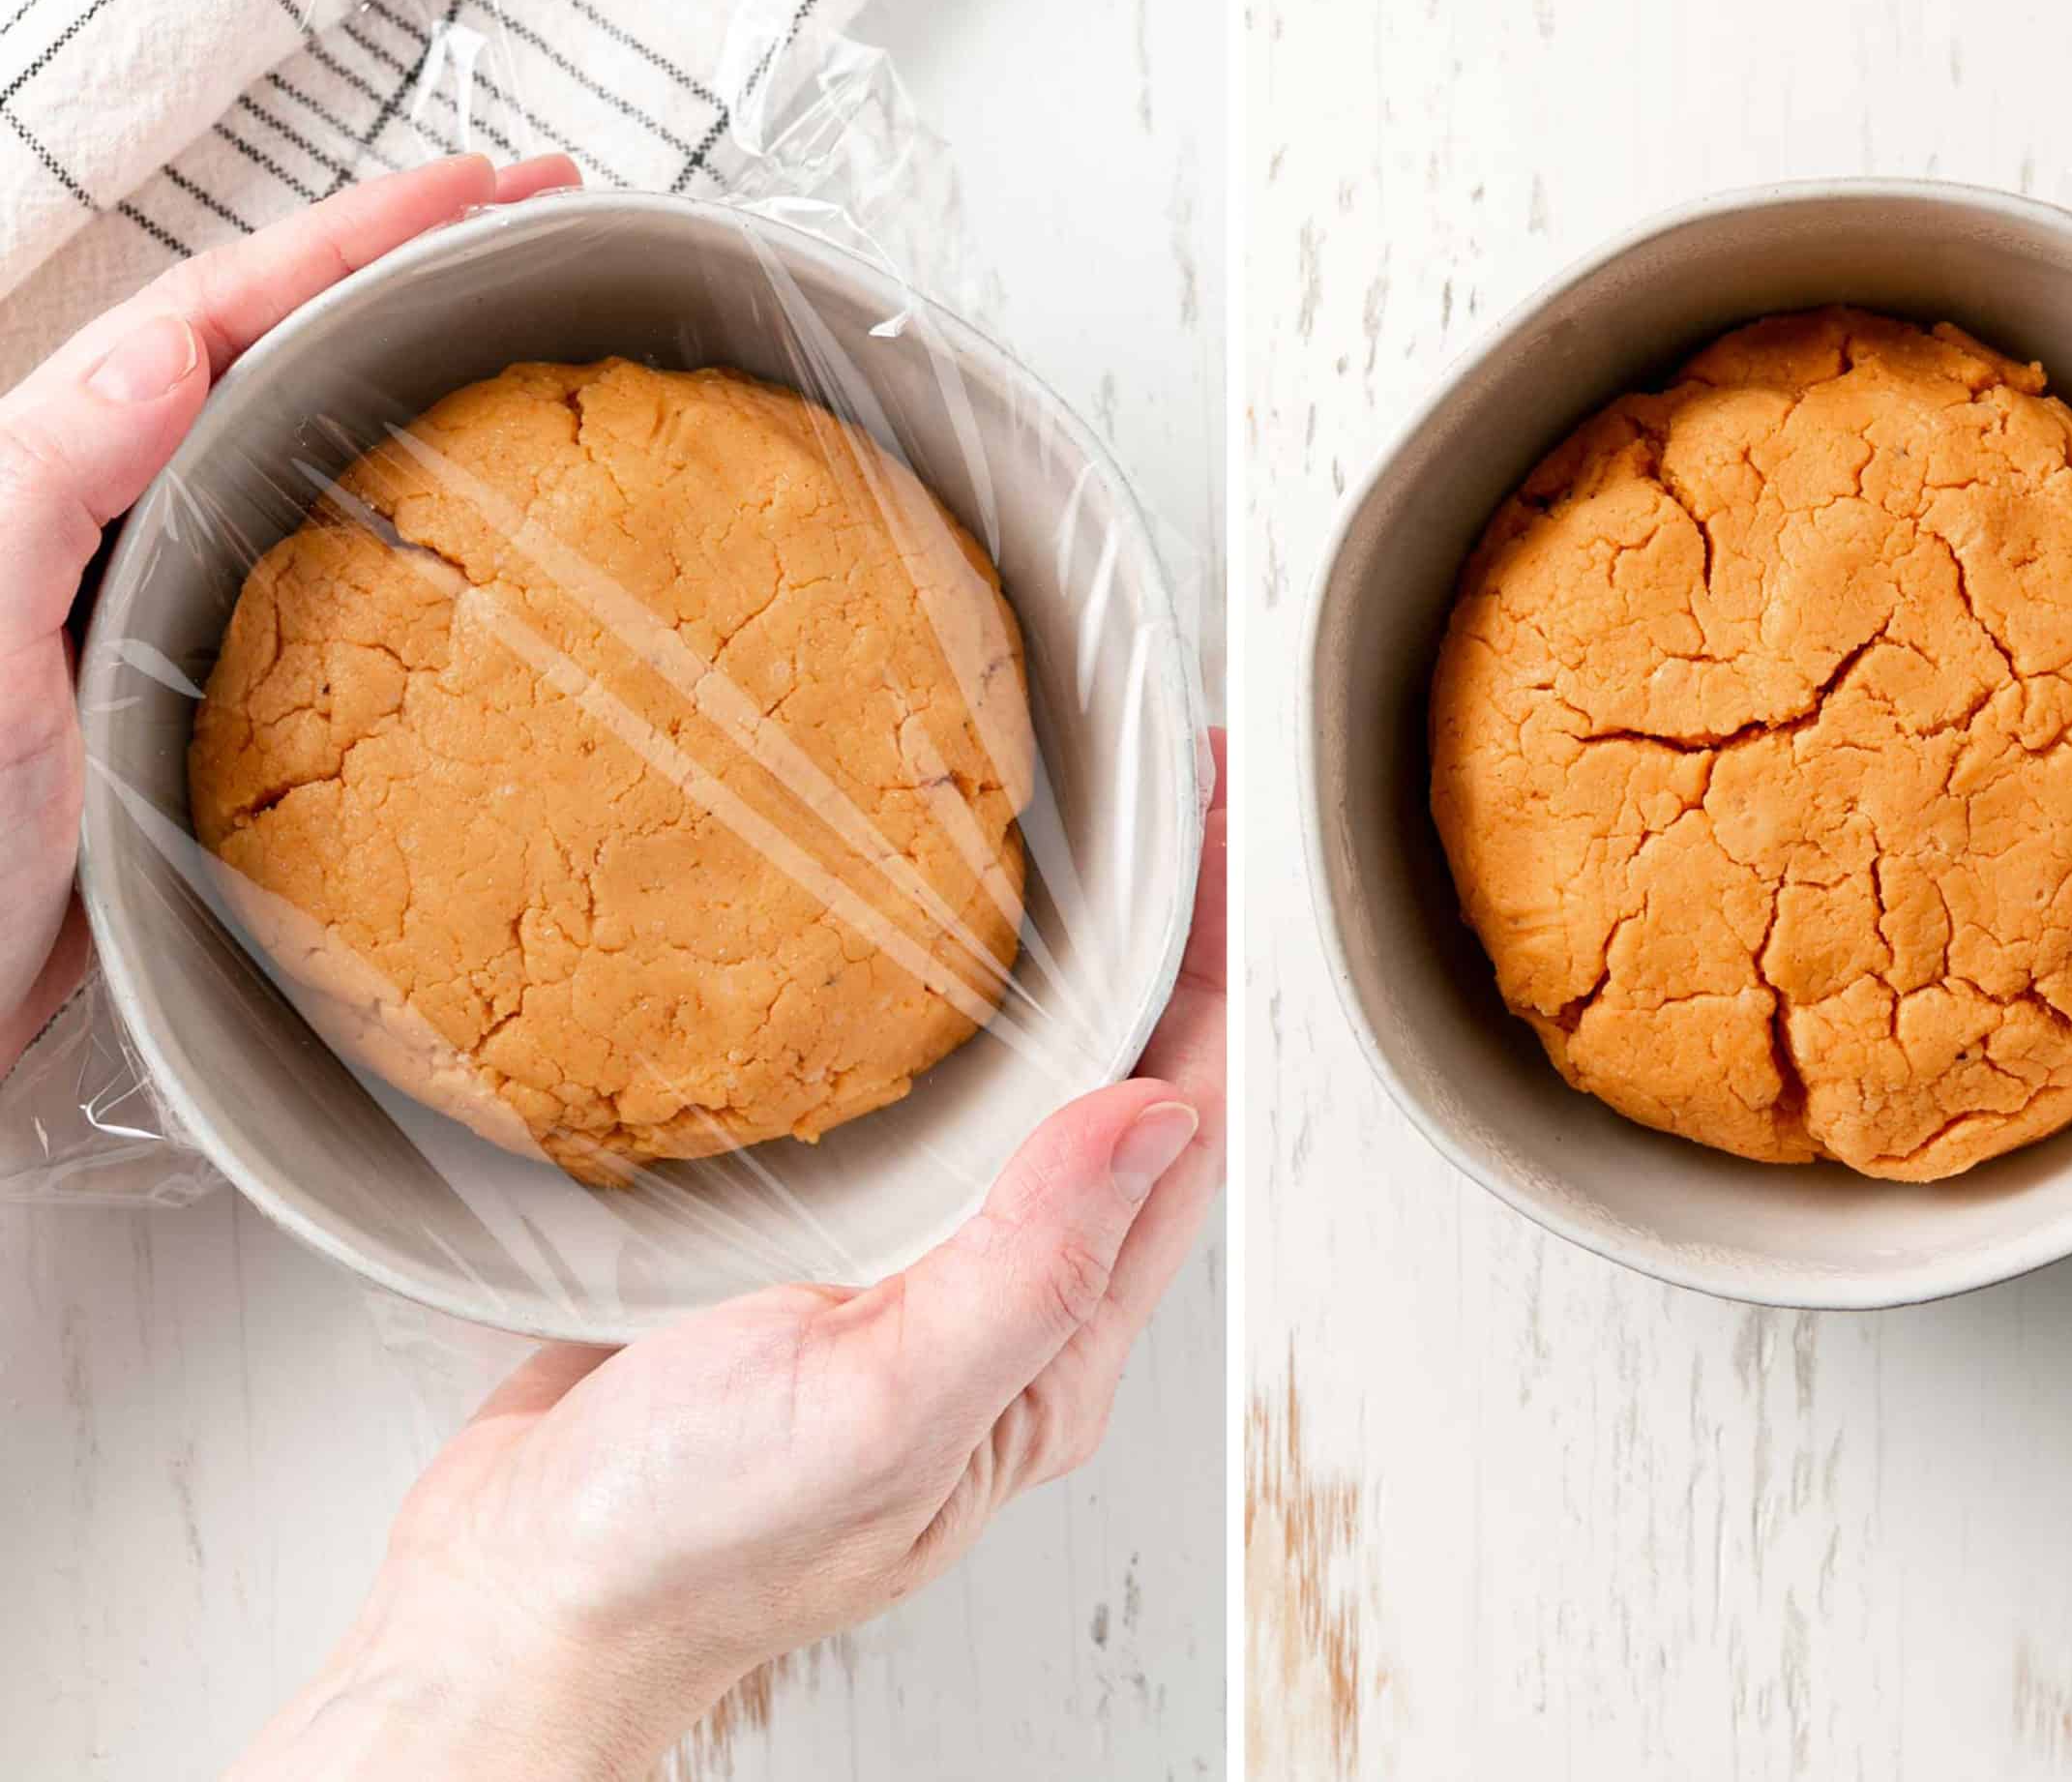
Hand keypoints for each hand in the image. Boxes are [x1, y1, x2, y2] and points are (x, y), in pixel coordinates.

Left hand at [0, 154, 580, 1078]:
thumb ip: (53, 479)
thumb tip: (171, 347)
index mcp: (70, 472)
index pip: (234, 313)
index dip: (365, 235)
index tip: (492, 186)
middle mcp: (128, 517)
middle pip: (290, 355)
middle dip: (416, 276)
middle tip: (546, 230)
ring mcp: (178, 603)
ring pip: (320, 457)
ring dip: (423, 385)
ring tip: (536, 342)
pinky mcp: (219, 697)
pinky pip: (340, 583)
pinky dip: (416, 532)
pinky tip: (479, 537)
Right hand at [232, 736, 1227, 1781]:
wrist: (515, 1603)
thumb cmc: (687, 1544)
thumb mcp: (879, 1405)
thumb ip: (1027, 1270)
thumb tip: (1154, 1117)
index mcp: (1052, 1347)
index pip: (1184, 1128)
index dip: (1216, 973)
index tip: (1211, 837)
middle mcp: (1005, 1310)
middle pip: (1122, 1094)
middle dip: (1155, 951)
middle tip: (1148, 810)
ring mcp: (911, 1276)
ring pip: (1022, 1098)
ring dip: (1057, 978)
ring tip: (1063, 857)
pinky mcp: (817, 1252)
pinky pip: (916, 1119)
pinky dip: (940, 1026)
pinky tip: (912, 966)